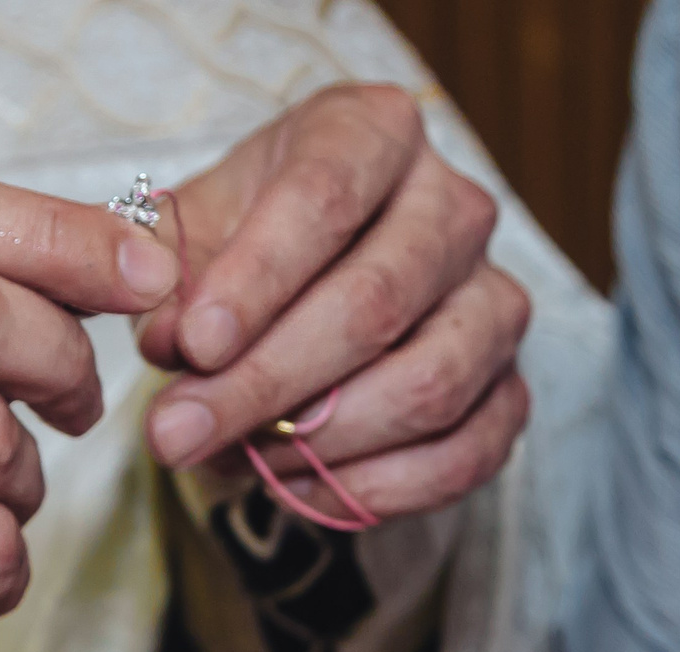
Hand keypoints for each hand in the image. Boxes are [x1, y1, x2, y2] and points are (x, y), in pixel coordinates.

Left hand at [135, 84, 531, 519]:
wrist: (313, 284)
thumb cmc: (246, 246)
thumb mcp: (190, 234)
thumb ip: (166, 275)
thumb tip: (171, 340)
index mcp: (376, 133)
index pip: (325, 197)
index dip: (257, 279)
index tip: (191, 345)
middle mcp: (455, 208)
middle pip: (374, 303)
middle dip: (264, 382)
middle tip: (177, 433)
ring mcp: (495, 301)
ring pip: (427, 385)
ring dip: (318, 442)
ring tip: (233, 457)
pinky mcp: (513, 388)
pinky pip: (465, 454)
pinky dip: (376, 488)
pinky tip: (300, 490)